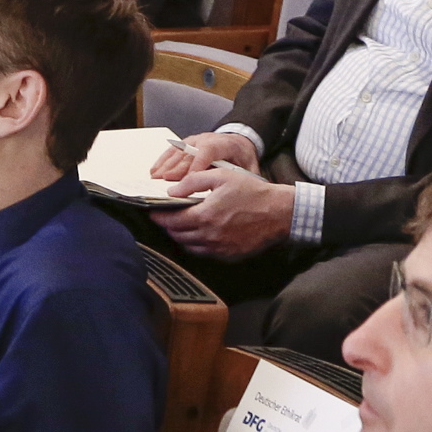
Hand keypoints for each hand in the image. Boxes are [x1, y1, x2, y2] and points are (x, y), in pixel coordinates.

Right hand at [149, 127, 258, 181]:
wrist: (238, 141)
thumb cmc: (242, 157)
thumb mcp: (249, 167)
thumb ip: (245, 179)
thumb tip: (240, 193)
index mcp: (223, 144)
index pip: (209, 151)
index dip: (197, 164)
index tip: (189, 179)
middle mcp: (206, 140)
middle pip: (189, 153)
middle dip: (177, 168)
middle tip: (166, 182)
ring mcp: (194, 141)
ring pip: (178, 151)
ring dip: (166, 165)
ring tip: (156, 179)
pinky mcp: (185, 144)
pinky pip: (172, 151)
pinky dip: (162, 161)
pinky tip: (155, 171)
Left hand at [154, 160, 296, 259]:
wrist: (278, 212)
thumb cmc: (252, 191)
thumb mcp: (221, 176)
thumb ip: (193, 181)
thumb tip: (172, 191)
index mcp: (205, 215)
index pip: (171, 220)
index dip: (158, 217)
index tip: (153, 212)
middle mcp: (209, 235)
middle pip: (177, 235)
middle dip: (168, 226)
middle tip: (165, 217)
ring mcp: (219, 248)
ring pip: (189, 246)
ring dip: (181, 236)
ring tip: (181, 224)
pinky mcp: (228, 255)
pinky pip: (204, 252)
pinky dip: (197, 244)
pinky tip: (200, 233)